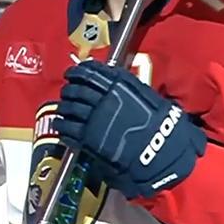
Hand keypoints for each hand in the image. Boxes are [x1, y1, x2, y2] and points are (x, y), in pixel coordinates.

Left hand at [55, 61, 206, 199]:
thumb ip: (129, 88)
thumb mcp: (148, 98)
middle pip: (76, 90)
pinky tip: (61, 127)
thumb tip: (115, 81)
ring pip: (68, 108)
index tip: (73, 73)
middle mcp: (104, 98)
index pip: (91, 73)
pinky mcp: (89, 137)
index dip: (78, 72)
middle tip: (67, 91)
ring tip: (62, 109)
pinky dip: (62, 127)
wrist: (161, 151)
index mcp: (119, 86)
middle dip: (69, 90)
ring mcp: (94, 118)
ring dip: (63, 108)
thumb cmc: (161, 125)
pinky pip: (68, 129)